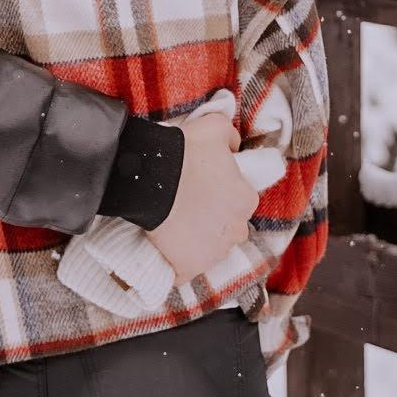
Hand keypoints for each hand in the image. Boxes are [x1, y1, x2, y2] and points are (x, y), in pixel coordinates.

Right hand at [145, 113, 257, 283]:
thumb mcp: (214, 128)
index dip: (223, 195)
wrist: (150, 177)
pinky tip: (167, 248)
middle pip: (229, 228)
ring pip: (210, 249)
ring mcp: (213, 253)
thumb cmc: (184, 152)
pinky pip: (186, 269)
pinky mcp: (189, 267)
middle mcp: (236, 230)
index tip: (205, 189)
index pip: (241, 201)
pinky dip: (179, 263)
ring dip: (198, 240)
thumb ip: (231, 135)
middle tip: (190, 205)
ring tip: (176, 224)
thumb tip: (235, 146)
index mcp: (246, 199)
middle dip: (214, 220)